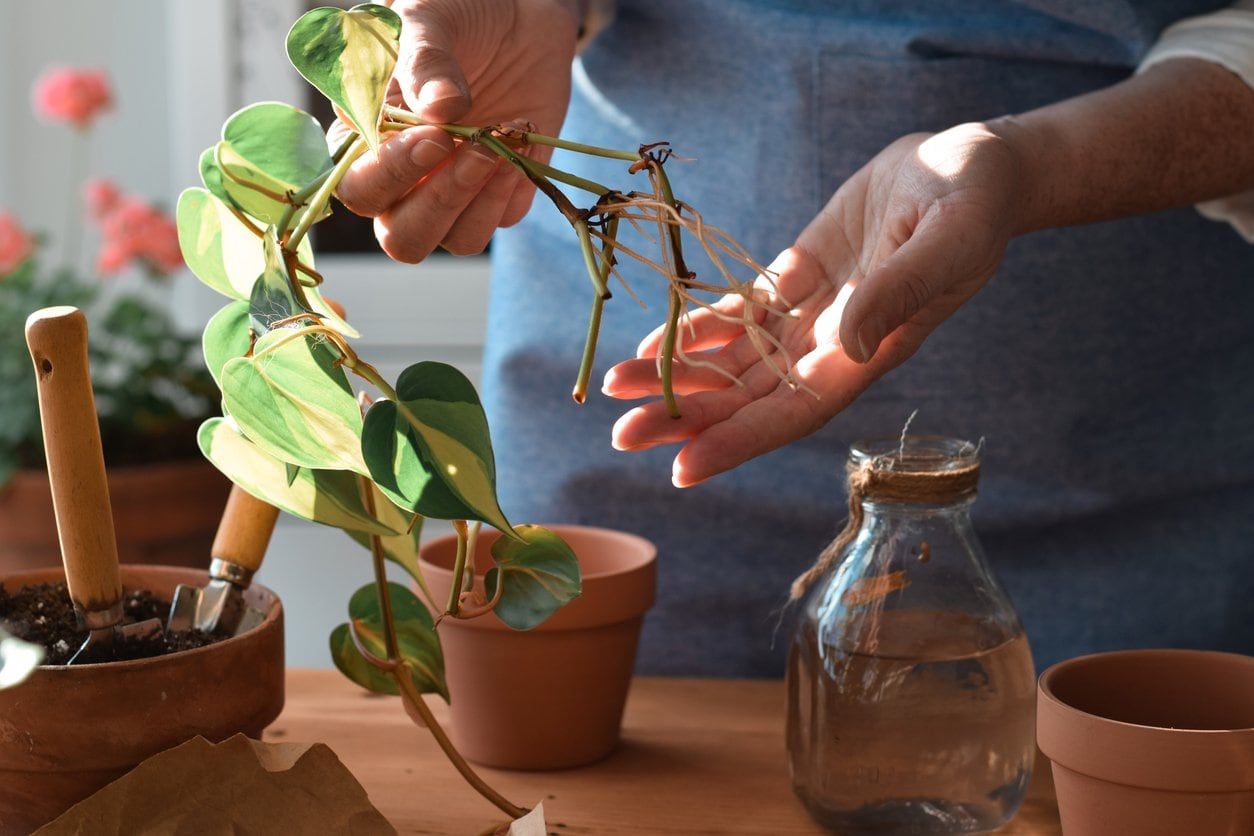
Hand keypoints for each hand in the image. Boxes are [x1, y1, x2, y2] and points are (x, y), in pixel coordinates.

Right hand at [334, 0, 578, 260]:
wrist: (518, 13)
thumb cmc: (456, 13)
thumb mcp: (430, 20)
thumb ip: (427, 62)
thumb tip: (441, 109)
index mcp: (365, 140)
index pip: (359, 188)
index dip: (391, 175)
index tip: (434, 138)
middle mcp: (405, 180)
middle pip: (403, 237)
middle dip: (440, 202)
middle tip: (476, 149)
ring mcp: (454, 190)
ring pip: (457, 240)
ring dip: (483, 198)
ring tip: (505, 137)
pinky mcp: (501, 192)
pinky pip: (504, 218)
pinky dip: (516, 183)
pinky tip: (524, 135)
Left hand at [604, 123, 1021, 485]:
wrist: (969, 164)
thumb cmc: (974, 202)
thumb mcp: (948, 239)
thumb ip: (900, 291)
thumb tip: (849, 346)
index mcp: (868, 353)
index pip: (793, 413)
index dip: (738, 442)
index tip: (683, 468)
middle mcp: (831, 346)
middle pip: (748, 398)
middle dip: (686, 417)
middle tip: (621, 434)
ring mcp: (810, 314)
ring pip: (734, 360)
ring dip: (677, 377)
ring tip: (616, 387)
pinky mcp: (798, 276)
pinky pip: (738, 313)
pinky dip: (696, 330)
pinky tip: (652, 345)